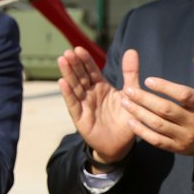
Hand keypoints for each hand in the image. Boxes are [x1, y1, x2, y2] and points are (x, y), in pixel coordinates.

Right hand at [57, 45, 135, 165]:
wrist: (121, 144)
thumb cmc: (125, 119)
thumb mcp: (131, 93)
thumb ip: (130, 73)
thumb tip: (131, 50)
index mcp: (101, 87)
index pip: (91, 70)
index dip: (85, 60)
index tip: (79, 49)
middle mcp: (90, 94)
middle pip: (80, 76)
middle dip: (74, 64)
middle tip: (68, 52)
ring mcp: (84, 105)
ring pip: (74, 87)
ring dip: (68, 74)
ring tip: (62, 61)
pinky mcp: (80, 118)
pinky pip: (73, 104)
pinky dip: (68, 94)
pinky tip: (62, 83)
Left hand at [120, 54, 193, 157]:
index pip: (184, 95)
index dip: (165, 87)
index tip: (148, 80)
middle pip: (166, 110)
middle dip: (145, 99)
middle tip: (128, 90)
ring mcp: (186, 136)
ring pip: (158, 125)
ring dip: (139, 113)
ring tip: (125, 102)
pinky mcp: (177, 148)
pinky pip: (156, 140)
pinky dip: (142, 131)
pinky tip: (130, 121)